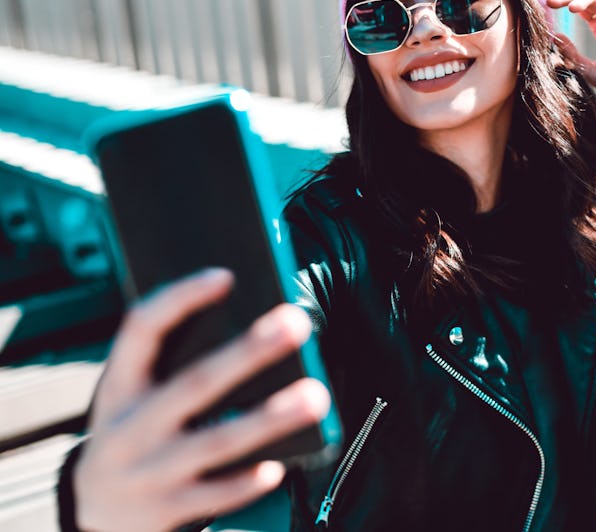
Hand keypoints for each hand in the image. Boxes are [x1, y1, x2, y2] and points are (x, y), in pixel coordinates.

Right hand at [74, 268, 329, 531]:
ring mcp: (147, 471)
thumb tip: (252, 323)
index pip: (141, 328)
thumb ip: (172, 359)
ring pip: (217, 441)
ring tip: (316, 394)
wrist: (91, 511)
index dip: (181, 298)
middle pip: (194, 382)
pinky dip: (246, 481)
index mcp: (119, 383)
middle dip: (248, 351)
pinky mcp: (165, 511)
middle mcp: (129, 425)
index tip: (226, 276)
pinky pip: (214, 496)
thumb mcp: (132, 391)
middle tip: (295, 322)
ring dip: (270, 417)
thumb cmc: (131, 429)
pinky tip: (279, 464)